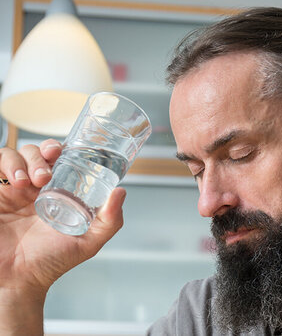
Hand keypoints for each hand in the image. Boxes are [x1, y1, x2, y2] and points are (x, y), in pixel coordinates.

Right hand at [0, 139, 125, 334]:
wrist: (17, 281)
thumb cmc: (50, 263)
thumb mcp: (88, 242)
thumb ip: (109, 221)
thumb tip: (121, 192)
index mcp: (57, 193)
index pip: (59, 159)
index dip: (62, 149)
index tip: (65, 152)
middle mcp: (34, 188)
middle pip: (38, 151)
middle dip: (44, 152)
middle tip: (48, 172)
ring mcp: (12, 190)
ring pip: (16, 154)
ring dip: (26, 159)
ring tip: (33, 181)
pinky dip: (8, 166)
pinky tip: (18, 182)